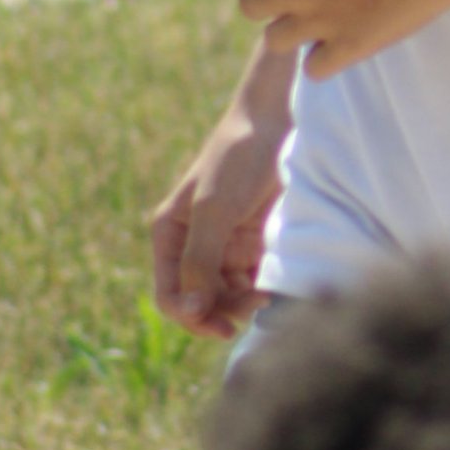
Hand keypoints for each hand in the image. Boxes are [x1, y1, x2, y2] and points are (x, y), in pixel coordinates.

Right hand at [150, 87, 288, 336]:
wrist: (278, 124)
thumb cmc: (238, 159)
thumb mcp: (214, 209)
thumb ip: (201, 259)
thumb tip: (191, 309)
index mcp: (170, 235)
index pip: (170, 295)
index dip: (190, 317)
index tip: (220, 325)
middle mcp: (194, 246)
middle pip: (199, 303)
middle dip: (221, 312)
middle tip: (252, 307)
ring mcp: (225, 248)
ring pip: (227, 298)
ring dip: (243, 305)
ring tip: (266, 296)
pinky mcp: (254, 246)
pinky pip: (252, 283)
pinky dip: (261, 291)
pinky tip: (275, 288)